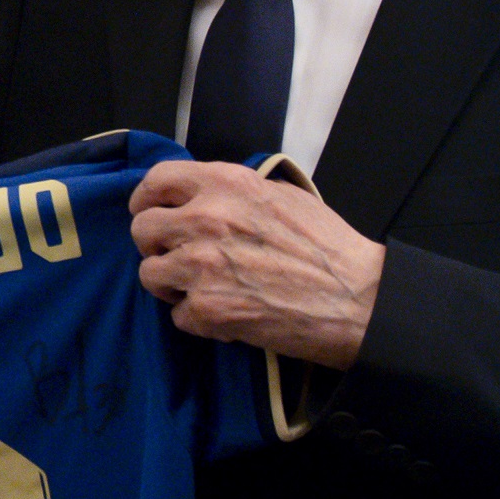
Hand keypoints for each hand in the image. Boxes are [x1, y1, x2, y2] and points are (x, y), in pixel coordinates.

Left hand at [129, 161, 382, 369]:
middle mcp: (205, 219)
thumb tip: (201, 197)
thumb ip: (234, 192)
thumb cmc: (327, 247)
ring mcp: (201, 266)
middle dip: (156, 245)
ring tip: (201, 288)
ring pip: (149, 274)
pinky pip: (177, 315)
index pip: (157, 180)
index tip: (151, 211)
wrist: (357, 300)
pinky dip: (196, 318)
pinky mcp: (206, 310)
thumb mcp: (281, 195)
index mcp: (225, 184)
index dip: (148, 199)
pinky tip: (225, 313)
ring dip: (170, 284)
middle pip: (142, 229)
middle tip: (178, 256)